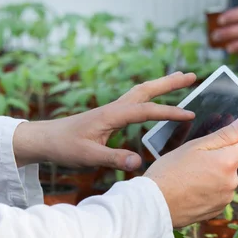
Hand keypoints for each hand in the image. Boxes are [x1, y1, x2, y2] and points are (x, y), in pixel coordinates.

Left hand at [13, 72, 196, 170]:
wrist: (44, 139)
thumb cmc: (64, 147)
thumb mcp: (88, 156)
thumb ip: (114, 158)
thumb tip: (138, 162)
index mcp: (112, 114)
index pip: (146, 110)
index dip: (169, 112)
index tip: (190, 114)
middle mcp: (115, 107)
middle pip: (147, 89)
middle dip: (171, 82)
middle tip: (193, 75)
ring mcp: (114, 108)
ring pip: (143, 91)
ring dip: (163, 84)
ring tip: (182, 79)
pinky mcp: (111, 114)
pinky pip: (137, 100)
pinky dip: (152, 95)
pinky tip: (157, 100)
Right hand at [145, 116, 237, 226]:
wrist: (153, 205)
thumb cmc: (170, 171)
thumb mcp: (195, 146)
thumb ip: (224, 134)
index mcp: (228, 163)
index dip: (236, 139)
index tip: (220, 140)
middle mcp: (232, 182)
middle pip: (235, 162)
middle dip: (221, 158)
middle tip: (196, 159)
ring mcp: (225, 198)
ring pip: (226, 178)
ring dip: (215, 175)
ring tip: (190, 176)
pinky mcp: (217, 210)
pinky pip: (219, 194)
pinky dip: (209, 190)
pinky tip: (191, 189)